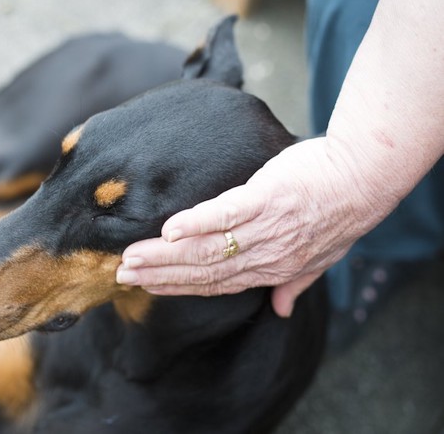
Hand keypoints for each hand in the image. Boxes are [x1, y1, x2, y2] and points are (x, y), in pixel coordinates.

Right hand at [116, 137, 382, 316]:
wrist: (364, 176)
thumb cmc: (340, 212)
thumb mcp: (321, 258)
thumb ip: (295, 283)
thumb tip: (279, 310)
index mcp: (271, 269)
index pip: (215, 284)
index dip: (178, 288)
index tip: (147, 287)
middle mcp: (263, 256)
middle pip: (202, 271)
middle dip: (160, 274)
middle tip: (122, 273)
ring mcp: (265, 229)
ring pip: (207, 249)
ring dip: (165, 255)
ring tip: (131, 255)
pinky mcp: (266, 199)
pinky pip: (225, 215)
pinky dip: (196, 223)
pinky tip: (169, 229)